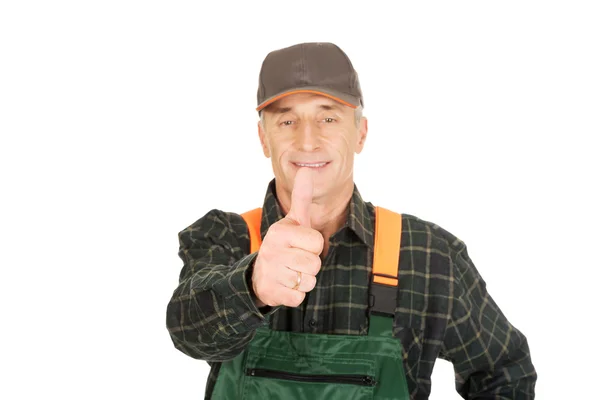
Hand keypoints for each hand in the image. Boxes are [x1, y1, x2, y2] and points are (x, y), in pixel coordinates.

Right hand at [252, 168, 323, 307]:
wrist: (259, 273)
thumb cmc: (284, 244)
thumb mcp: (292, 221)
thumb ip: (301, 198)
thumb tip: (307, 170)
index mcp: (280, 232)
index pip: (317, 242)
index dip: (314, 246)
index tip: (301, 245)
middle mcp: (273, 251)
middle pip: (315, 263)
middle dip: (310, 265)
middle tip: (295, 260)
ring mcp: (271, 272)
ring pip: (309, 281)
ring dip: (304, 280)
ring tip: (290, 272)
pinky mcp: (272, 293)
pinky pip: (299, 298)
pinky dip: (296, 295)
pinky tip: (285, 285)